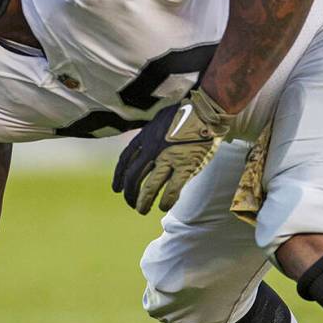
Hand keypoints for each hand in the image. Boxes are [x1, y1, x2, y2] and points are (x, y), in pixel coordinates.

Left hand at [113, 88, 233, 213]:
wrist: (206, 111)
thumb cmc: (185, 114)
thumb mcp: (159, 120)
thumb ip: (150, 134)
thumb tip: (144, 145)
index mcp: (145, 137)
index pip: (125, 160)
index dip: (119, 177)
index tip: (117, 188)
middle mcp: (152, 149)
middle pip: (133, 177)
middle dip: (129, 193)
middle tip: (131, 203)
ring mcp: (168, 159)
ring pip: (149, 187)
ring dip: (143, 201)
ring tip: (142, 210)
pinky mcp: (186, 167)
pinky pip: (172, 190)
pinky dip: (166, 201)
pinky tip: (163, 207)